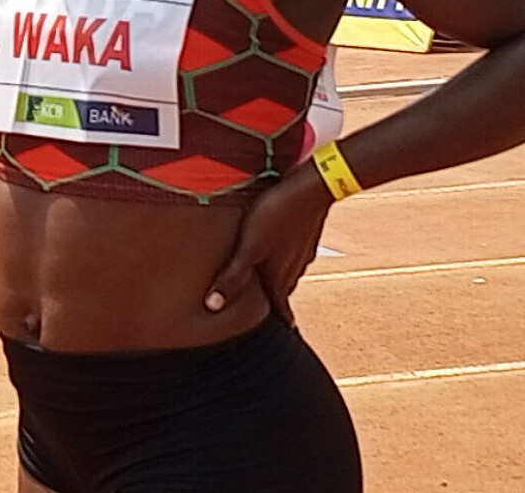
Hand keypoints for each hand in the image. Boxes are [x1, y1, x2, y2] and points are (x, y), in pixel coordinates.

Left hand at [205, 165, 333, 325]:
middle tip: (267, 312)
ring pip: (289, 271)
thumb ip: (232, 277)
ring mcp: (302, 249)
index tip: (284, 337)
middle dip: (274, 303)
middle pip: (282, 291)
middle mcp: (294, 267)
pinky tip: (275, 246)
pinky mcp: (305, 231)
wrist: (311, 186)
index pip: (281, 310)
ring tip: (264, 281)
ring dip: (278, 278)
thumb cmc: (276, 216)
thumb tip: (212, 307)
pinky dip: (283, 256)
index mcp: (280, 277)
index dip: (280, 324)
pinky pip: (292, 251)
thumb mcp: (248, 247)